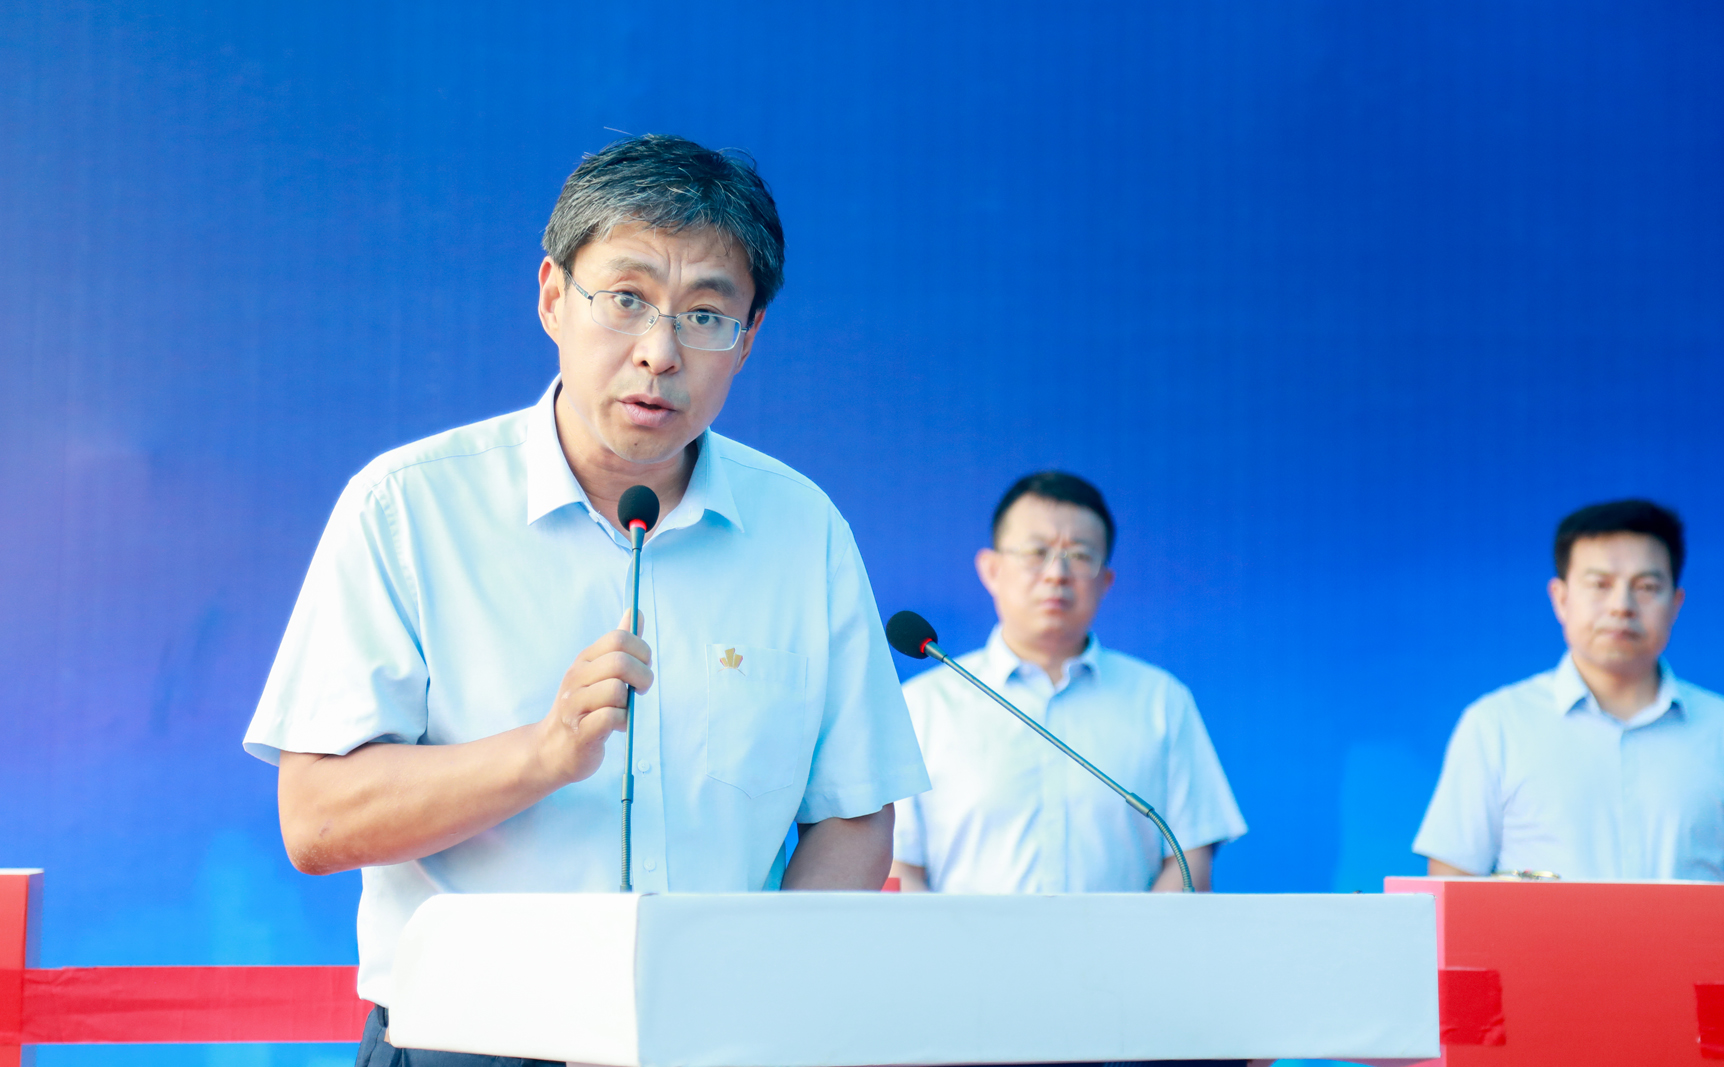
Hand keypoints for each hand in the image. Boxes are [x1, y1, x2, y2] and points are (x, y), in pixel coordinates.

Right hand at [535, 611, 651, 784]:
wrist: (551, 750)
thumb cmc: (583, 709)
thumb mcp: (598, 673)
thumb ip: (619, 645)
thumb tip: (636, 613)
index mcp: (585, 660)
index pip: (618, 638)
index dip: (641, 650)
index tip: (644, 666)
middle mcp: (576, 677)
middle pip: (620, 662)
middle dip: (643, 676)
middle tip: (641, 690)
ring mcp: (575, 705)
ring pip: (617, 690)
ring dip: (630, 704)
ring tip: (623, 712)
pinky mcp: (581, 731)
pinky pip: (611, 717)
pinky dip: (622, 722)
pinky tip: (617, 726)